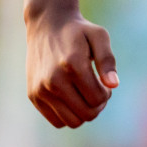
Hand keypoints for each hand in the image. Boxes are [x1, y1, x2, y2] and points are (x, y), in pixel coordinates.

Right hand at [25, 10, 118, 127]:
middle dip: (98, 105)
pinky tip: (71, 97)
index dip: (106, 94)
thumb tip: (113, 85)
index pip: (98, 99)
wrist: (46, 25)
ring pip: (72, 122)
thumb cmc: (78, 31)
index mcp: (72, 65)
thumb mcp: (99, 36)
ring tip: (84, 94)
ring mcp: (41, 90)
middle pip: (87, 114)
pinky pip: (57, 121)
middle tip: (96, 89)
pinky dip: (68, 114)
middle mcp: (54, 80)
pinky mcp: (33, 95)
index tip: (103, 81)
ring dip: (84, 112)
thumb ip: (107, 60)